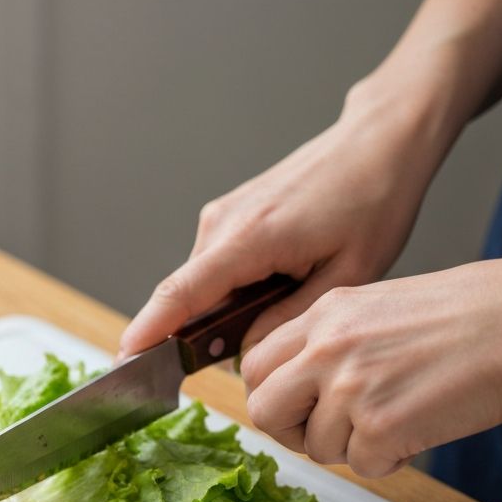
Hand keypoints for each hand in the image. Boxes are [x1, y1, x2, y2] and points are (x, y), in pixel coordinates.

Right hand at [118, 77, 454, 360]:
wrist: (376, 143)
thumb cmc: (371, 201)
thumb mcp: (345, 276)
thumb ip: (287, 322)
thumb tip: (244, 352)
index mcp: (249, 238)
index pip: (180, 293)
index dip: (149, 330)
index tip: (125, 359)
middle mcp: (222, 224)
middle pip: (186, 298)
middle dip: (203, 334)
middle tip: (252, 349)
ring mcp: (220, 218)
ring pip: (201, 286)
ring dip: (224, 310)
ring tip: (282, 302)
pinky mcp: (227, 217)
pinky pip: (213, 269)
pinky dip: (230, 290)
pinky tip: (274, 286)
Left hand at [239, 260, 501, 476]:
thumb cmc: (467, 316)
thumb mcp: (376, 309)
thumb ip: (327, 343)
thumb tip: (292, 388)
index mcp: (323, 315)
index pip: (253, 366)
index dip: (272, 395)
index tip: (294, 407)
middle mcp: (327, 349)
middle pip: (263, 410)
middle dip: (291, 431)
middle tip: (328, 430)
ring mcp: (351, 388)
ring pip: (316, 447)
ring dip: (352, 447)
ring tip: (396, 418)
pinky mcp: (381, 426)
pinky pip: (362, 466)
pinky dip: (389, 460)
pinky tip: (417, 430)